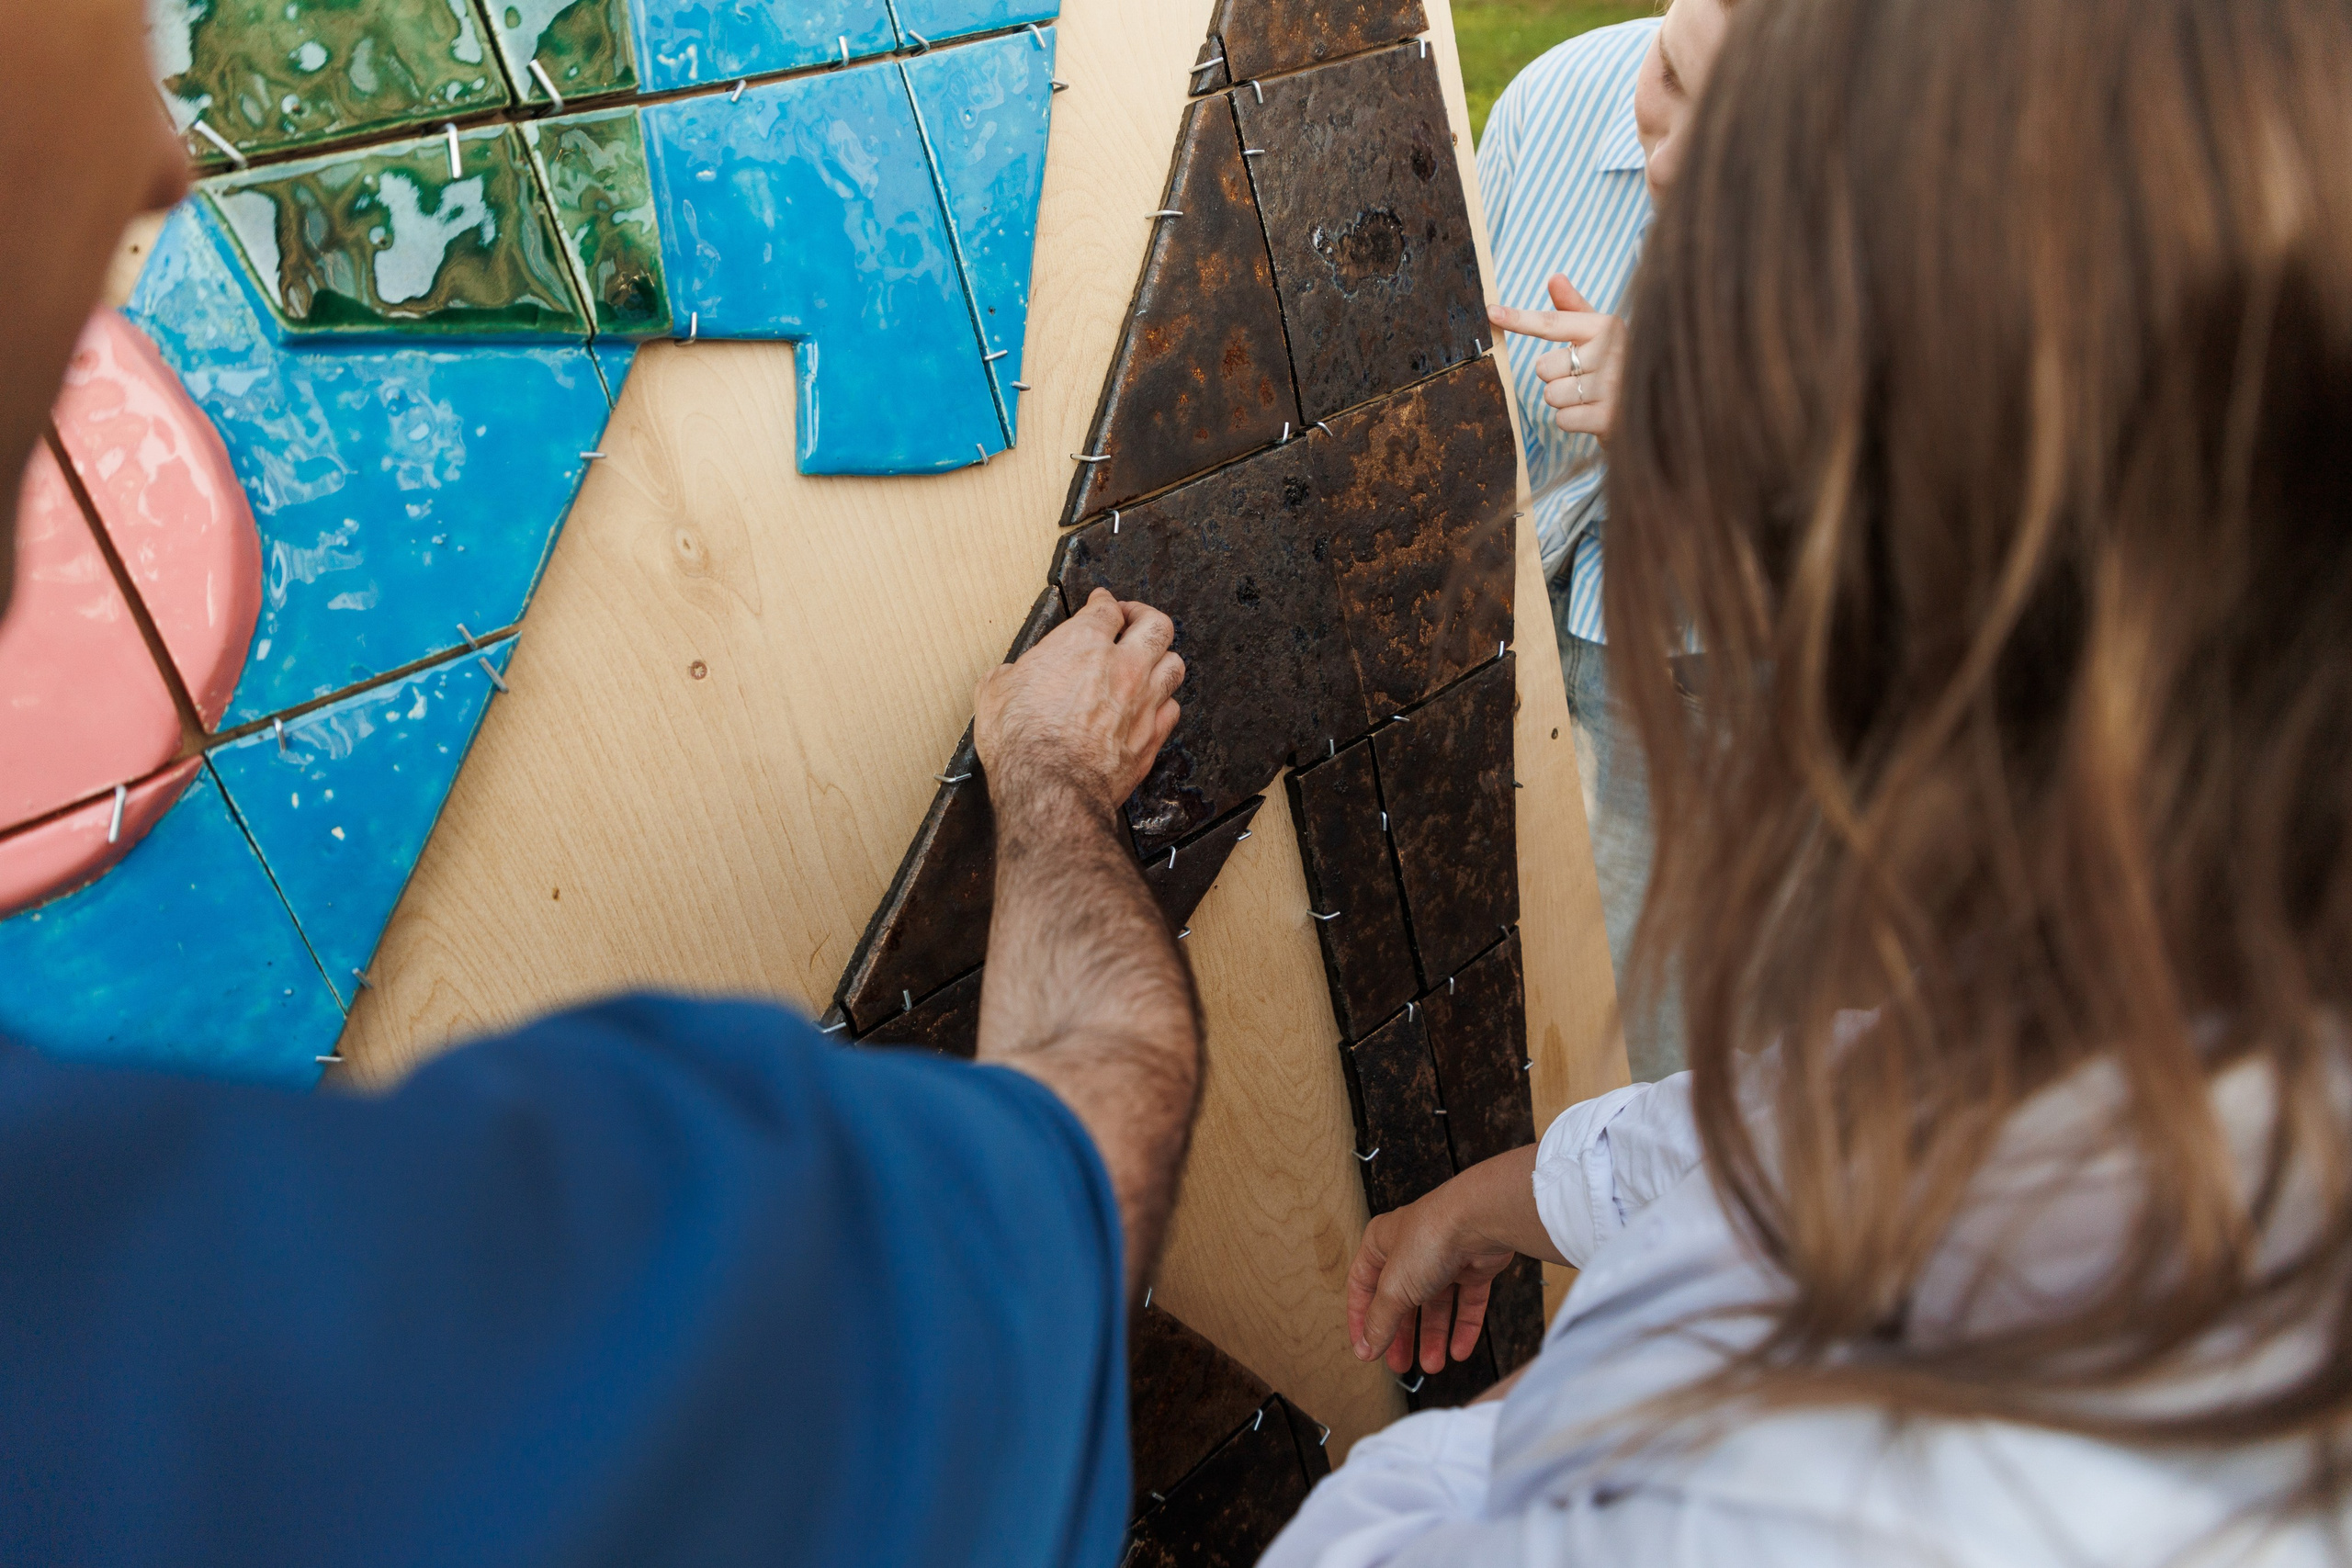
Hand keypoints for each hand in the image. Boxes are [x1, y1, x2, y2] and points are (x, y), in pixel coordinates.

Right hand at [973, 588, 1183, 816]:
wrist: (1050, 787)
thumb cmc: (1022, 740)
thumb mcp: (995, 692)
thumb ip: (1010, 675)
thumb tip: (1008, 678)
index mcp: (1083, 644)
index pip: (1106, 609)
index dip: (1104, 603)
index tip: (1101, 604)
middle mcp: (1123, 666)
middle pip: (1156, 625)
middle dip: (1145, 617)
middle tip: (1133, 620)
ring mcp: (1143, 701)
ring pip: (1174, 665)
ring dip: (1162, 658)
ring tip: (1151, 659)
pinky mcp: (1151, 736)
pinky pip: (1172, 709)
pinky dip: (1164, 703)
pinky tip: (1154, 705)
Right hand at [1347, 1181, 1520, 1377]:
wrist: (1479, 1221)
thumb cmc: (1429, 1240)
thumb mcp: (1393, 1288)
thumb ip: (1380, 1321)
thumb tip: (1366, 1350)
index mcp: (1381, 1244)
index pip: (1362, 1286)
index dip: (1361, 1319)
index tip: (1365, 1349)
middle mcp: (1411, 1250)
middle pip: (1401, 1300)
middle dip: (1401, 1335)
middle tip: (1400, 1365)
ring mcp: (1444, 1258)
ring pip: (1436, 1305)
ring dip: (1434, 1337)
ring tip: (1433, 1366)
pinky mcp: (1474, 1266)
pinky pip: (1467, 1303)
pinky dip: (1463, 1328)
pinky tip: (1459, 1352)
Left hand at [1487, 274, 1625, 441]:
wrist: (1655, 408)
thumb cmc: (1615, 366)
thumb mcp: (1599, 333)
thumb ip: (1573, 309)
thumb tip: (1555, 277)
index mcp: (1606, 326)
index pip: (1551, 323)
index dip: (1519, 318)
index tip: (1491, 311)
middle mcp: (1612, 352)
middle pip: (1544, 367)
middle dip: (1554, 377)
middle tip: (1580, 378)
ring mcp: (1613, 386)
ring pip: (1551, 395)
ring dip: (1563, 400)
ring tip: (1588, 397)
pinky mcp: (1610, 418)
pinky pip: (1562, 419)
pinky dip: (1571, 421)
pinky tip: (1592, 415)